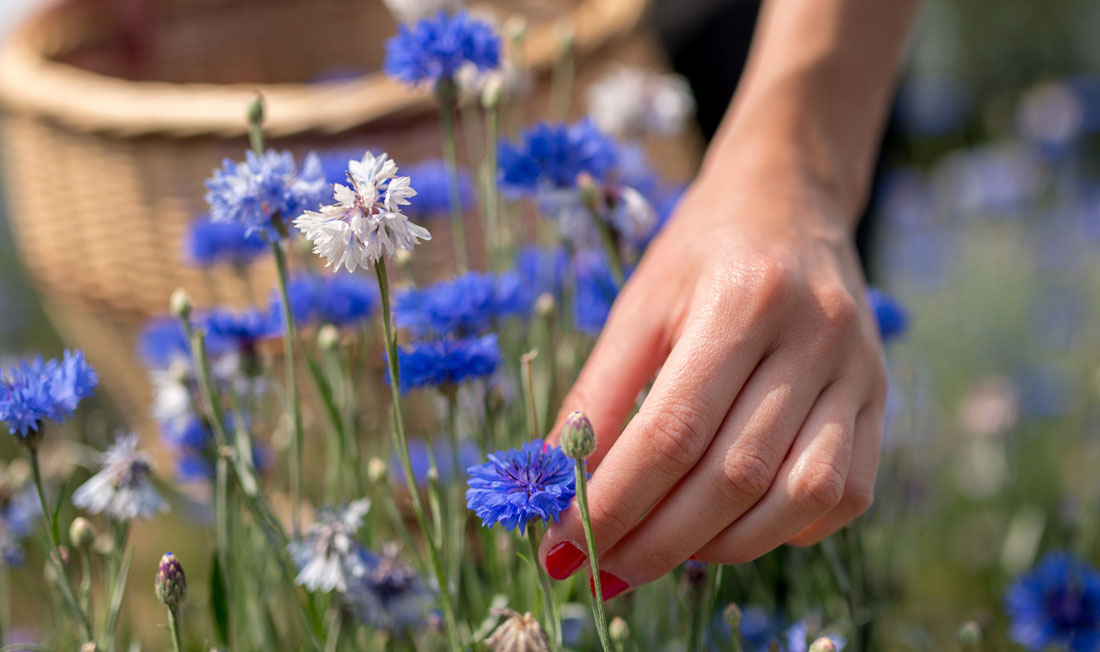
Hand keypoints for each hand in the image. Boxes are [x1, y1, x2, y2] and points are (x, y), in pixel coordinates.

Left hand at [538, 166, 887, 598]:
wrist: (791, 202)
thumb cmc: (701, 253)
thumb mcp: (638, 304)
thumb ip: (599, 391)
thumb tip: (555, 480)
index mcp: (742, 298)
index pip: (672, 431)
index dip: (615, 501)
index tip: (565, 544)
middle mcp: (815, 335)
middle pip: (733, 474)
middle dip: (657, 539)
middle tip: (602, 571)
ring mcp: (859, 370)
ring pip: (799, 495)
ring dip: (720, 546)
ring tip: (660, 552)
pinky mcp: (880, 398)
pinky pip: (844, 493)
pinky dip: (783, 529)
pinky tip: (732, 527)